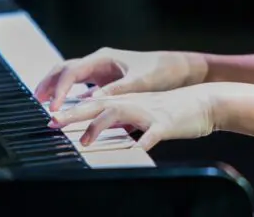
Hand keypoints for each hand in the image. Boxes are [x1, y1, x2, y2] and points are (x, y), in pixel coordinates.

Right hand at [34, 47, 204, 110]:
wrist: (176, 69)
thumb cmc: (159, 72)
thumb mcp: (138, 82)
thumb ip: (115, 91)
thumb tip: (90, 102)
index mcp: (103, 58)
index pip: (71, 71)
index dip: (59, 90)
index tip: (54, 107)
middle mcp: (98, 62)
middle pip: (64, 70)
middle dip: (48, 84)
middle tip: (35, 101)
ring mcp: (100, 70)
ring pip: (69, 77)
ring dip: (55, 88)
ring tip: (42, 104)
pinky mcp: (104, 79)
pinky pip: (80, 86)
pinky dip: (68, 95)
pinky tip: (63, 106)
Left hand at [48, 86, 216, 150]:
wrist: (204, 103)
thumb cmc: (172, 110)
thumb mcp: (143, 112)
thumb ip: (121, 119)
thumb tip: (97, 128)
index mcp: (128, 100)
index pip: (95, 101)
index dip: (72, 109)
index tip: (49, 117)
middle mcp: (135, 103)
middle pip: (100, 104)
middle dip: (75, 113)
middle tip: (52, 123)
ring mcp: (150, 113)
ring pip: (122, 114)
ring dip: (102, 126)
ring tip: (86, 142)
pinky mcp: (166, 124)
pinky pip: (152, 134)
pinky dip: (142, 142)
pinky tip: (134, 152)